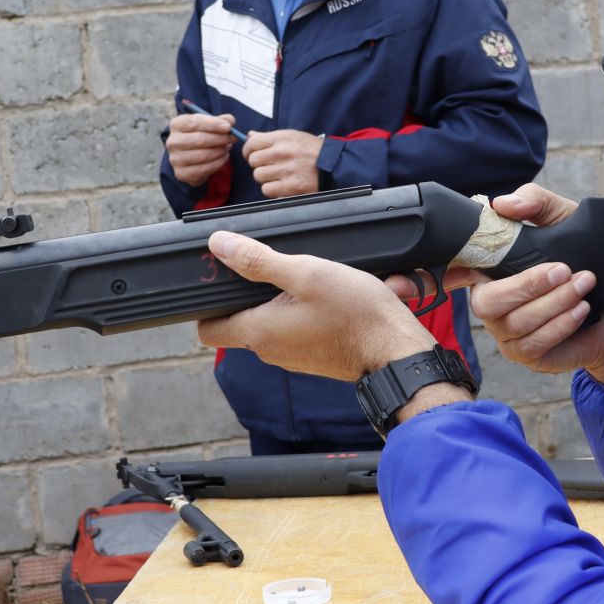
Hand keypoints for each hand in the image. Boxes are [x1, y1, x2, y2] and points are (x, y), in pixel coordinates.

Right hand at [166, 111, 236, 186]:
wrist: (191, 158)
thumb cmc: (201, 135)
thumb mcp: (209, 125)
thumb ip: (220, 120)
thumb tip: (230, 120)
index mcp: (176, 125)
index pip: (194, 122)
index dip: (213, 124)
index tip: (228, 127)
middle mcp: (172, 142)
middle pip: (199, 139)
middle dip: (220, 138)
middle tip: (233, 138)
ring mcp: (175, 159)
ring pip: (203, 155)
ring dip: (220, 151)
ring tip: (228, 147)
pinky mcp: (181, 173)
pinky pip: (204, 169)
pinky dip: (218, 163)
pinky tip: (224, 157)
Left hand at [196, 232, 441, 381]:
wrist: (397, 352)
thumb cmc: (355, 314)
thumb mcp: (305, 273)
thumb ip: (258, 260)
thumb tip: (218, 245)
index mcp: (258, 333)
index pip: (207, 329)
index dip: (207, 304)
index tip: (221, 280)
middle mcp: (271, 351)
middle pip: (244, 319)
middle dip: (259, 291)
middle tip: (283, 267)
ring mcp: (294, 358)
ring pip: (278, 321)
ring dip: (294, 298)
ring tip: (323, 279)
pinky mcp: (316, 357)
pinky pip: (304, 329)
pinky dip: (316, 311)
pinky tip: (340, 296)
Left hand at [245, 129, 324, 197]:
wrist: (334, 165)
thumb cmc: (313, 150)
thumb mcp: (293, 136)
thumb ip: (270, 137)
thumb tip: (250, 136)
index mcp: (282, 139)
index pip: (252, 143)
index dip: (248, 150)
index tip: (252, 154)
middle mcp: (283, 153)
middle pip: (253, 161)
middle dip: (259, 164)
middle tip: (269, 166)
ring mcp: (286, 170)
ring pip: (258, 176)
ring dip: (265, 178)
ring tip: (277, 175)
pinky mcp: (291, 187)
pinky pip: (267, 189)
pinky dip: (272, 189)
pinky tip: (281, 184)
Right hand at [464, 184, 603, 384]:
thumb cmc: (581, 261)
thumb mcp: (562, 220)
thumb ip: (534, 203)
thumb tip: (504, 204)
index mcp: (490, 272)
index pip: (457, 272)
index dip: (449, 274)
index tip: (460, 270)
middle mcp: (493, 304)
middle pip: (485, 303)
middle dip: (527, 286)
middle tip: (563, 270)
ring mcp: (507, 334)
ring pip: (517, 323)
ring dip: (554, 302)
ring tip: (584, 283)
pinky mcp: (528, 355)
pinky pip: (535, 344)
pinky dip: (561, 324)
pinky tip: (580, 308)